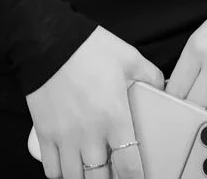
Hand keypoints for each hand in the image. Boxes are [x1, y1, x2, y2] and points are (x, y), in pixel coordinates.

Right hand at [25, 25, 164, 178]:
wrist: (49, 41)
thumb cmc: (88, 47)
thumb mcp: (128, 57)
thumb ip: (149, 76)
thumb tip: (162, 89)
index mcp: (114, 117)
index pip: (129, 165)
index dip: (136, 178)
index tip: (138, 177)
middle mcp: (90, 134)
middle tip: (114, 170)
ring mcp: (65, 138)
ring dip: (86, 177)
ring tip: (93, 169)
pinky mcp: (44, 135)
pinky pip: (52, 170)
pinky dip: (61, 173)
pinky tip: (70, 164)